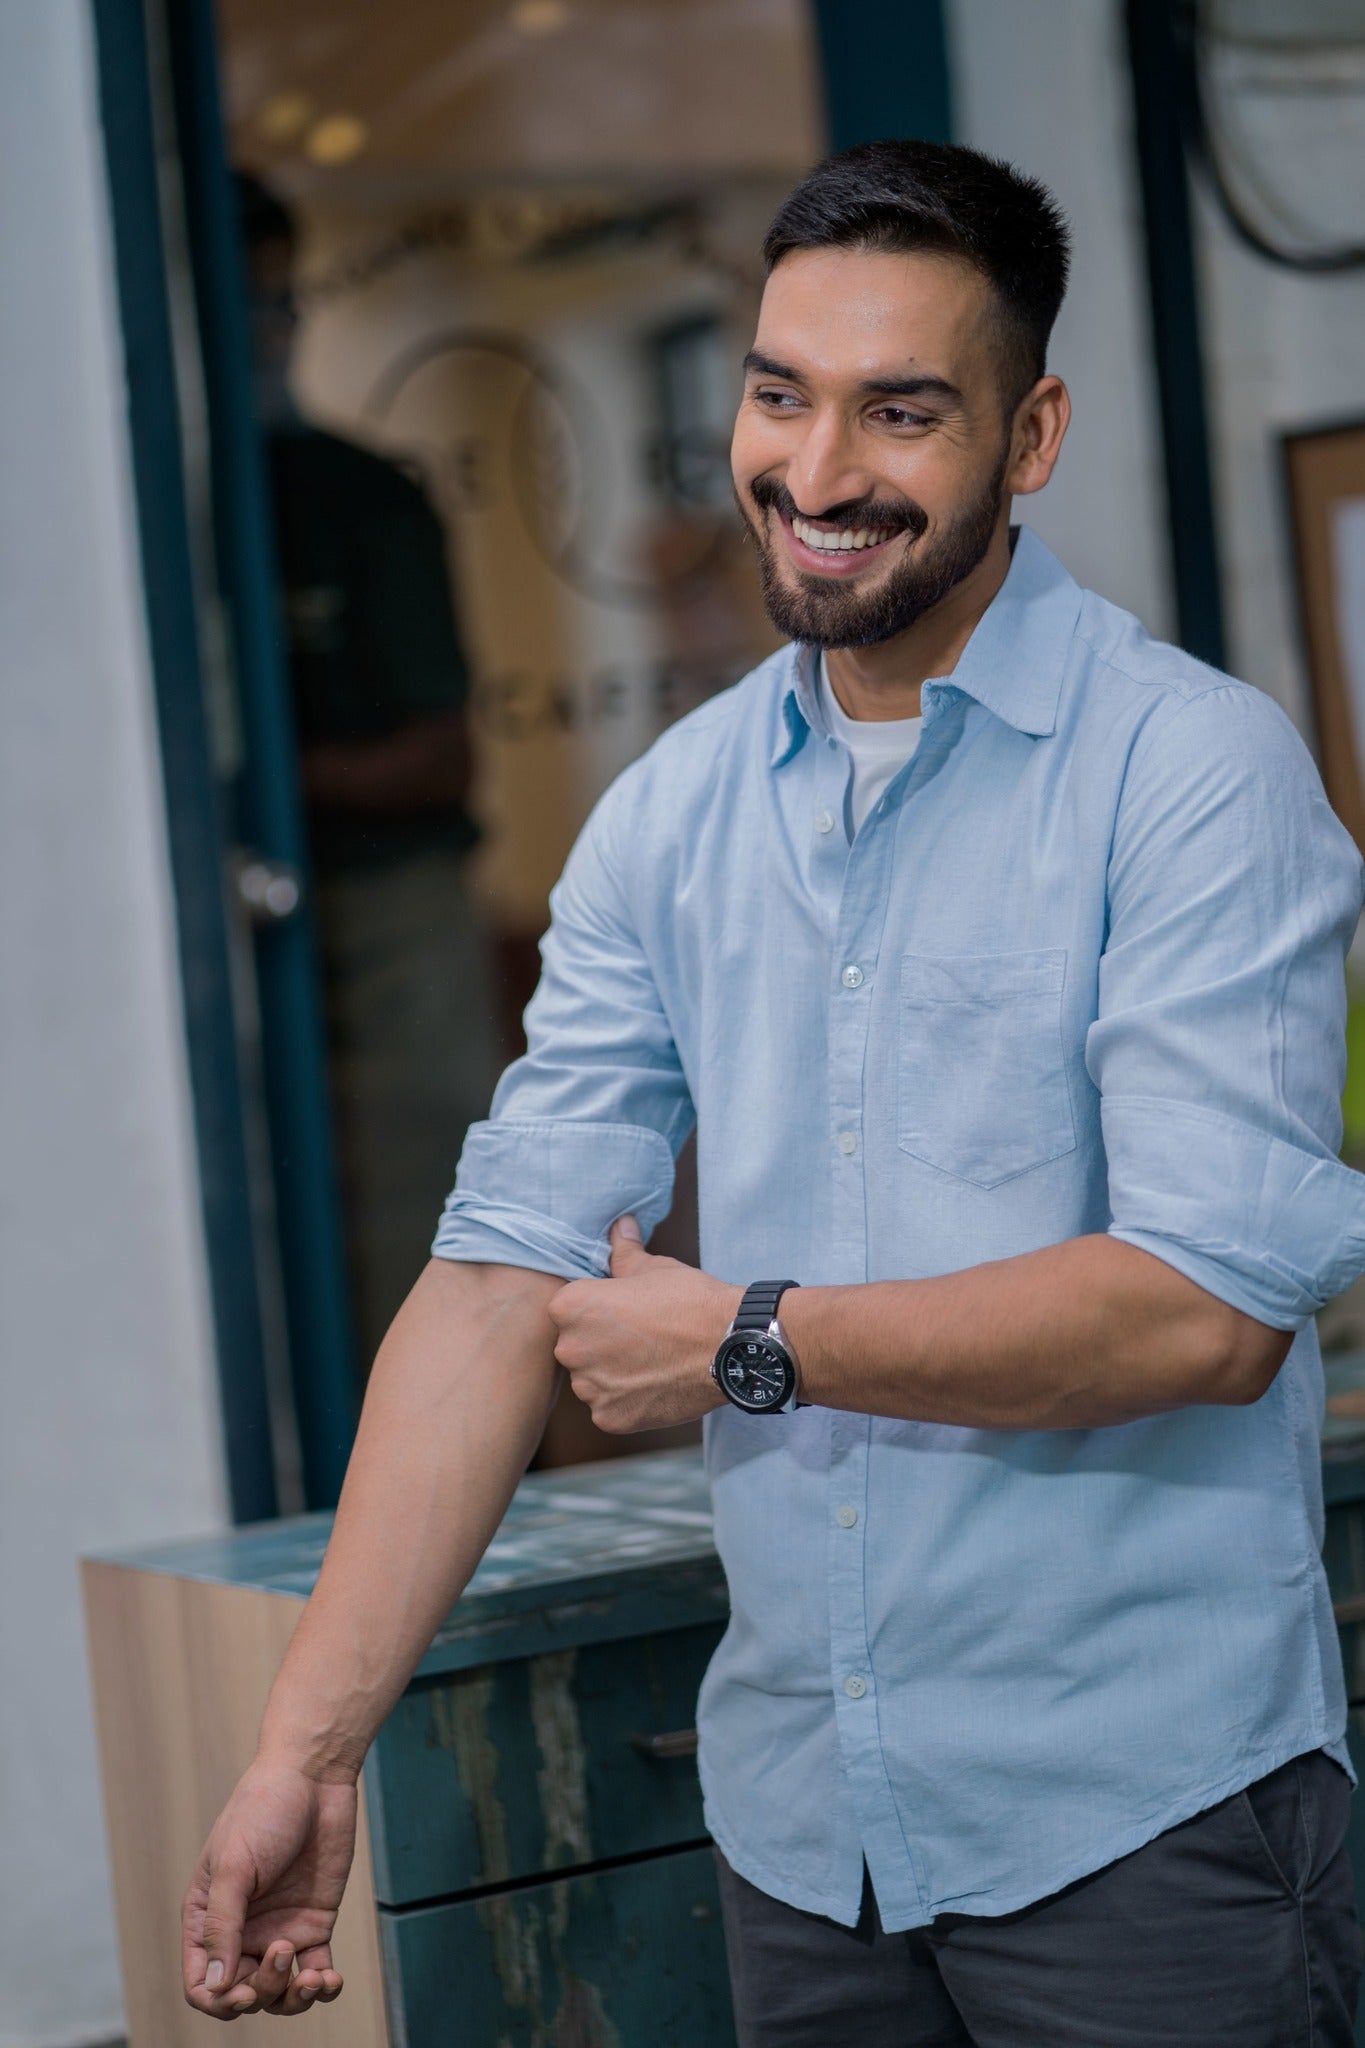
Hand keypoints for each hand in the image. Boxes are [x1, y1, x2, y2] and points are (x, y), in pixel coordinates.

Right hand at [181, 1756, 355, 2019]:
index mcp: (208, 1919)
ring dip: (294, 1999)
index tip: (243, 1990)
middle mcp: (242, 1932)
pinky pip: (315, 1972)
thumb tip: (216, 1986)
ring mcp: (279, 1929)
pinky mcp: (314, 1923)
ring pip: (279, 1993)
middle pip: (243, 1992)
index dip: (218, 2000)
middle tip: (282, 1956)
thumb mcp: (234, 1865)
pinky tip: (330, 1979)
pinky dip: (323, 1987)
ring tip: (313, 1977)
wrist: (314, 1776)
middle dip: (262, 1991)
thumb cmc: (263, 1810)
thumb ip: (223, 1925)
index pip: (201, 1983)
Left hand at [546, 1217, 740, 1432]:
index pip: (567, 1309)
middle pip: (576, 1346)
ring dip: (612, 1373)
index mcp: (570, 1308)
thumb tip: (620, 1225)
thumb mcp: (652, 1267)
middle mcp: (570, 1349)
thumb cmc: (689, 1301)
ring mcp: (589, 1388)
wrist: (729, 1345)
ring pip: (592, 1379)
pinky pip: (609, 1407)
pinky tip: (655, 1383)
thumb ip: (623, 1251)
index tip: (623, 1311)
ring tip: (651, 1361)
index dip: (597, 1309)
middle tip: (640, 1336)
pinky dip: (628, 1399)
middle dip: (600, 1342)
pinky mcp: (610, 1418)